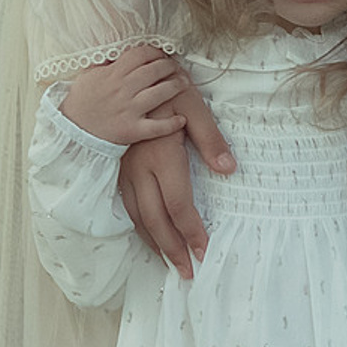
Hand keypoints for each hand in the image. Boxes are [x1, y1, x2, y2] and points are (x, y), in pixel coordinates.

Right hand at [61, 49, 187, 145]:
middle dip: (170, 66)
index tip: (161, 53)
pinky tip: (181, 119)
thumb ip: (103, 61)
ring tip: (184, 83)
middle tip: (176, 67)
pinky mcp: (132, 130)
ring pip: (160, 93)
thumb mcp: (87, 75)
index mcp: (112, 74)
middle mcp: (123, 90)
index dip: (155, 51)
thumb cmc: (80, 103)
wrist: (72, 132)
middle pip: (154, 70)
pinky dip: (171, 123)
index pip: (140, 54)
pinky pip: (157, 127)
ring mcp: (129, 110)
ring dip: (176, 86)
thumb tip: (117, 47)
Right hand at [111, 50, 233, 277]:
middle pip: (155, 219)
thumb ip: (212, 139)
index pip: (179, 204)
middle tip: (188, 273)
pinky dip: (138, 225)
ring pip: (136, 215)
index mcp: (160, 155)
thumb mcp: (194, 105)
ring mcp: (124, 169)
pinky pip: (126, 205)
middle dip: (172, 249)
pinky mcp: (117, 167)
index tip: (205, 251)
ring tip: (170, 262)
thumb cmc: (167, 89)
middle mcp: (139, 167)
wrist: (129, 73)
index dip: (192, 231)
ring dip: (153, 242)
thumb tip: (229, 170)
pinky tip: (148, 236)